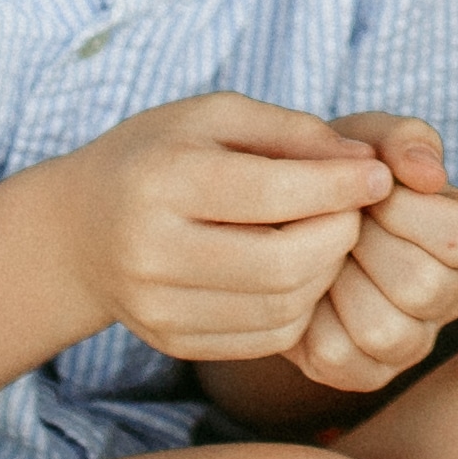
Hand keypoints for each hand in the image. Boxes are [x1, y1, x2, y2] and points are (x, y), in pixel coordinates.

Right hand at [52, 94, 396, 361]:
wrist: (79, 228)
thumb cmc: (158, 155)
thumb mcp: (214, 116)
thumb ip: (291, 131)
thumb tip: (367, 161)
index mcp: (162, 179)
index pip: (274, 191)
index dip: (341, 186)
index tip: (378, 175)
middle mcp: (152, 250)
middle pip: (285, 262)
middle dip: (340, 235)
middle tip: (356, 211)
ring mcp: (158, 306)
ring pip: (282, 307)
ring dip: (326, 274)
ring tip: (327, 238)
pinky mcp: (172, 342)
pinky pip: (266, 339)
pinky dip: (300, 307)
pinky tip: (298, 273)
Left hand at [287, 115, 457, 393]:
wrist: (283, 217)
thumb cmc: (339, 175)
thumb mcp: (368, 140)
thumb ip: (402, 140)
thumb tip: (426, 174)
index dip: (398, 208)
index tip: (363, 190)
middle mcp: (451, 296)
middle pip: (423, 288)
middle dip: (361, 245)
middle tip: (332, 222)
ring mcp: (411, 342)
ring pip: (384, 331)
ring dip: (336, 284)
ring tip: (316, 254)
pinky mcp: (365, 372)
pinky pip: (338, 359)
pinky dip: (309, 320)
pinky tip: (303, 288)